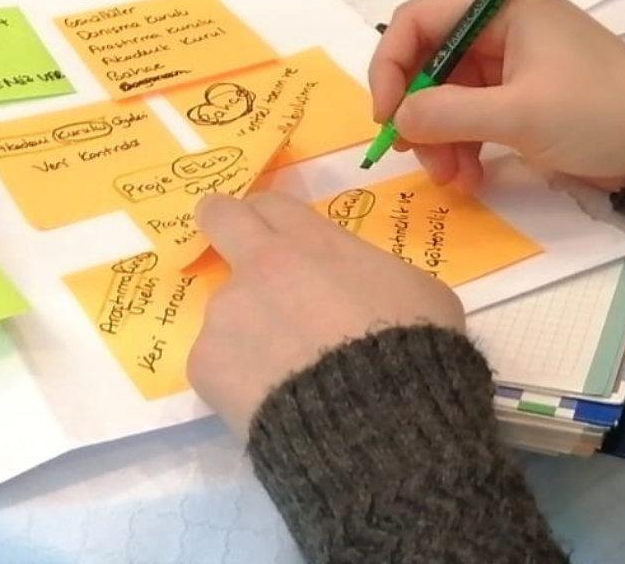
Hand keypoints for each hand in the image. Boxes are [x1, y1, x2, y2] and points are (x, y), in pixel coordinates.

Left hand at [187, 193, 464, 436]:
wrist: (375, 419)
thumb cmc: (412, 349)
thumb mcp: (419, 291)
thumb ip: (374, 274)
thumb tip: (364, 288)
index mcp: (310, 242)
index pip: (271, 205)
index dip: (270, 218)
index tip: (269, 234)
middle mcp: (256, 266)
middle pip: (219, 219)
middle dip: (220, 223)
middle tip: (228, 242)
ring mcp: (225, 313)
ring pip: (227, 310)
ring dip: (248, 329)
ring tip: (287, 373)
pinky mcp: (205, 364)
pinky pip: (219, 364)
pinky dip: (240, 379)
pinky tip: (272, 402)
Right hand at [371, 0, 624, 191]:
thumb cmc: (597, 113)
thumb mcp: (519, 114)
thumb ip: (449, 112)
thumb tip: (399, 118)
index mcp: (502, 8)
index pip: (418, 22)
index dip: (392, 66)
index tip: (387, 115)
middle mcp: (500, 28)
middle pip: (428, 64)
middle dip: (420, 114)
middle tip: (419, 159)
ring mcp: (509, 65)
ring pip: (445, 97)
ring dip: (440, 140)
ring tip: (455, 180)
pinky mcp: (518, 99)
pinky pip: (469, 118)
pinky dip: (462, 147)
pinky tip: (471, 179)